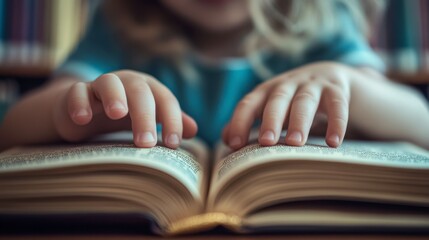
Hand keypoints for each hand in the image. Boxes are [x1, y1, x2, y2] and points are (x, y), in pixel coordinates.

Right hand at [53, 70, 196, 148]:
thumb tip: (193, 130)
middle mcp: (126, 82)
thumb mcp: (148, 118)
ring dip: (115, 96)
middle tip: (146, 142)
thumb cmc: (123, 116)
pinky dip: (80, 102)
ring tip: (118, 114)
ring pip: (108, 83)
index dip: (172, 120)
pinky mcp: (76, 93)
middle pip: (139, 91)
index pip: (165, 100)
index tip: (173, 144)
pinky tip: (83, 118)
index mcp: (147, 88)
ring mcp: (100, 86)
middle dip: (145, 115)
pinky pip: (77, 92)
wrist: (86, 111)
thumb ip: (169, 122)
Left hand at [223, 62, 353, 148]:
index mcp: (267, 91)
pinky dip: (337, 122)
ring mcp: (313, 84)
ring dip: (299, 121)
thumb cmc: (293, 101)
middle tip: (266, 142)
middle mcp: (288, 84)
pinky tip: (333, 143)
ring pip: (304, 101)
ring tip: (295, 143)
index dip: (240, 122)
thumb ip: (249, 122)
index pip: (249, 104)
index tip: (235, 145)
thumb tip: (226, 140)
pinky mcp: (337, 88)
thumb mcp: (271, 108)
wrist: (331, 76)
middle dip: (270, 120)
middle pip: (276, 100)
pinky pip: (337, 104)